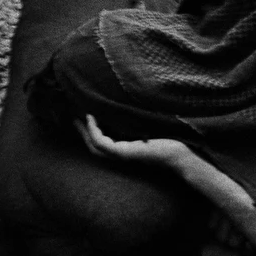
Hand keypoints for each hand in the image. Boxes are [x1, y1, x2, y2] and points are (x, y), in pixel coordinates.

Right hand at [79, 114, 193, 166]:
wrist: (183, 153)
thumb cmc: (171, 137)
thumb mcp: (149, 125)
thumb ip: (137, 118)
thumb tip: (130, 99)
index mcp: (126, 148)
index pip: (100, 141)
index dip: (88, 128)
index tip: (83, 112)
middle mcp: (121, 154)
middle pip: (92, 144)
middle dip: (80, 129)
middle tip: (71, 112)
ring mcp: (121, 155)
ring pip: (93, 144)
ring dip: (83, 128)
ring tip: (78, 112)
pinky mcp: (124, 154)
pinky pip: (101, 142)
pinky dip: (94, 130)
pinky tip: (92, 116)